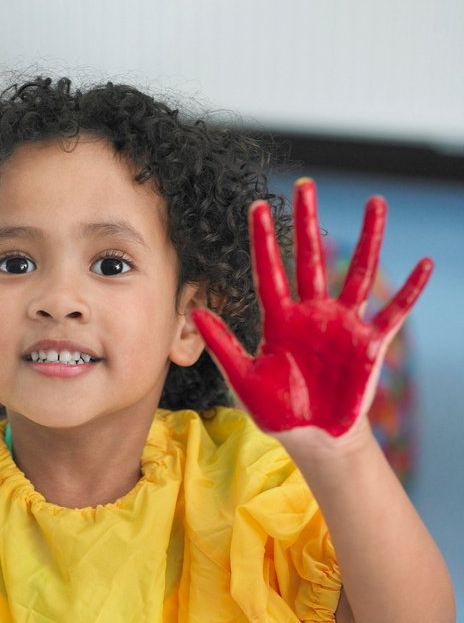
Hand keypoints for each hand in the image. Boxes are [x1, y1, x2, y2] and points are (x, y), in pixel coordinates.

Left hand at [191, 178, 432, 437]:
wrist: (312, 437)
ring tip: (376, 203)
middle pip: (311, 259)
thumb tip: (196, 312)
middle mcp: (313, 314)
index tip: (256, 206)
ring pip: (358, 274)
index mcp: (280, 321)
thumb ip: (223, 345)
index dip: (263, 240)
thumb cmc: (278, 411)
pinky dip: (410, 291)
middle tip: (306, 185)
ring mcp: (343, 325)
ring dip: (369, 239)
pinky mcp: (369, 344)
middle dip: (307, 223)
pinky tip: (425, 265)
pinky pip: (394, 313)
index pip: (270, 272)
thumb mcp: (244, 380)